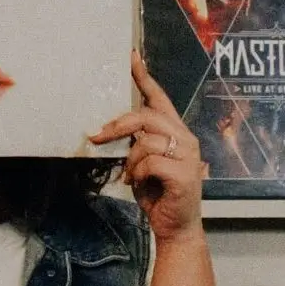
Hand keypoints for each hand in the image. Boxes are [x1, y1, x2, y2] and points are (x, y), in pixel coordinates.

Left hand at [89, 49, 206, 243]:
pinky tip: (136, 183)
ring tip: (129, 174)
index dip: (144, 77)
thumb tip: (111, 127)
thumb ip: (136, 143)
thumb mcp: (142, 162)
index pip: (159, 99)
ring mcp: (188, 155)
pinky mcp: (184, 173)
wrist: (175, 228)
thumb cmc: (158, 194)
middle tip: (96, 136)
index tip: (132, 57)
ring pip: (145, 140)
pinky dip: (136, 172)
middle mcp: (185, 138)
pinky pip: (150, 161)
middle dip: (118, 124)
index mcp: (175, 132)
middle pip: (147, 116)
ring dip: (130, 159)